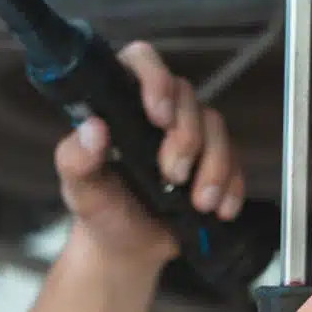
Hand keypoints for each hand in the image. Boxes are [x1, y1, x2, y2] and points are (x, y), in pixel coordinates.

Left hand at [53, 41, 244, 269]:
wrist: (127, 249)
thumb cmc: (101, 210)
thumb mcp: (80, 189)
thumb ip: (76, 160)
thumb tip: (92, 129)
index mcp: (121, 108)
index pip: (139, 63)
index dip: (155, 78)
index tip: (158, 114)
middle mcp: (157, 114)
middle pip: (187, 96)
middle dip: (186, 138)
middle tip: (172, 175)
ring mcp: (189, 135)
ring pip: (216, 125)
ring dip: (213, 165)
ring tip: (199, 202)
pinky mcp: (213, 160)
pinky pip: (236, 158)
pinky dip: (232, 185)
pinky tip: (220, 209)